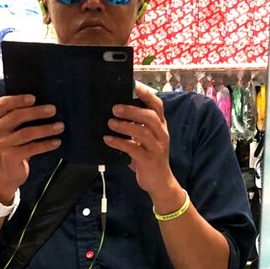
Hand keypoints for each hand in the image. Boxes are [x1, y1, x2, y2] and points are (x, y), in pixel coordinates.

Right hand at [0, 94, 62, 199]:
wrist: (5, 173)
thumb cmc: (12, 146)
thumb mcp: (10, 130)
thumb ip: (18, 117)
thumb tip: (44, 104)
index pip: (3, 104)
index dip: (18, 99)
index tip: (34, 98)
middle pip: (16, 117)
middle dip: (37, 112)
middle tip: (53, 110)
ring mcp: (0, 145)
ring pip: (26, 133)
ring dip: (46, 129)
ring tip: (60, 126)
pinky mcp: (9, 158)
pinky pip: (31, 148)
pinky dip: (46, 144)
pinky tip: (56, 141)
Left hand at [104, 82, 183, 210]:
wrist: (160, 183)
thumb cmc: (149, 158)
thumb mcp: (146, 140)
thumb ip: (136, 127)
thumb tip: (116, 112)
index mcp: (160, 126)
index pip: (157, 106)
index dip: (147, 94)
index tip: (134, 85)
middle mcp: (161, 134)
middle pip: (149, 117)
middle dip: (132, 110)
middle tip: (115, 108)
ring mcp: (156, 147)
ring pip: (142, 132)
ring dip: (124, 126)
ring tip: (110, 123)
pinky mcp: (149, 160)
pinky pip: (133, 149)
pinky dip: (119, 143)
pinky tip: (108, 140)